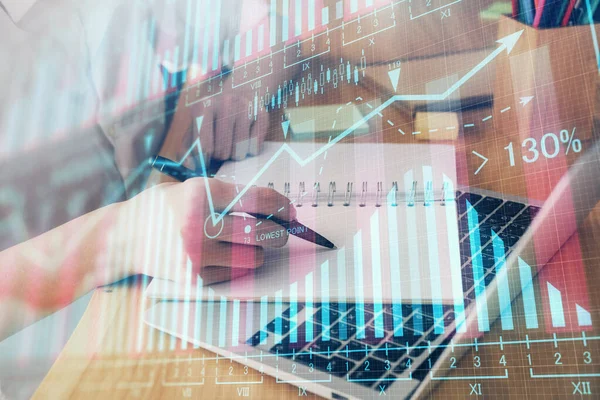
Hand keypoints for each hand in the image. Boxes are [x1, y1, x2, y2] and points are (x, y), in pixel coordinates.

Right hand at [119, 178, 294, 284]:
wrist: (122, 238)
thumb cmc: (162, 208)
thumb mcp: (190, 188)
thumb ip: (228, 194)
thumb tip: (274, 207)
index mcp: (199, 193)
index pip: (257, 198)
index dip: (281, 205)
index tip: (290, 211)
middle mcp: (198, 223)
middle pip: (262, 231)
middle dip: (278, 232)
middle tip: (278, 232)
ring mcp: (195, 254)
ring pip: (254, 256)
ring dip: (258, 251)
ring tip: (246, 245)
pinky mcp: (194, 278)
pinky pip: (236, 274)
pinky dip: (238, 266)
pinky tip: (223, 257)